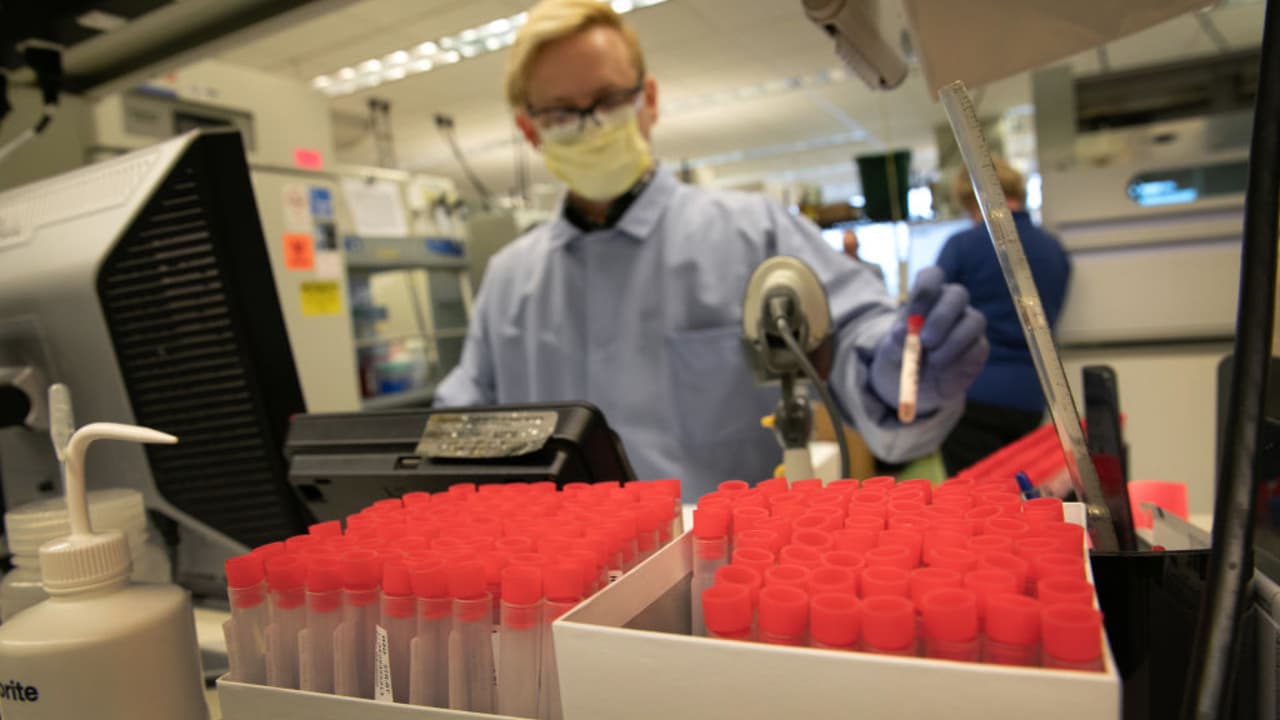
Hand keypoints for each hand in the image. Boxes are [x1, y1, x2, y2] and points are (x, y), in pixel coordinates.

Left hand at [869, 267, 987, 416]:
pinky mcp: (979, 347)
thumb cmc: (901, 359)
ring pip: (975, 319)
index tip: (913, 314)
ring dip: (954, 340)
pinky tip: (943, 370)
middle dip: (942, 316)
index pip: (932, 276)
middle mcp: (951, 305)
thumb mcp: (890, 352)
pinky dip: (961, 359)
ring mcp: (968, 324)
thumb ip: (895, 341)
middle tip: (925, 340)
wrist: (914, 386)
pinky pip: (979, 347)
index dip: (926, 288)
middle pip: (958, 293)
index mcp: (926, 297)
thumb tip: (902, 331)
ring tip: (933, 360)